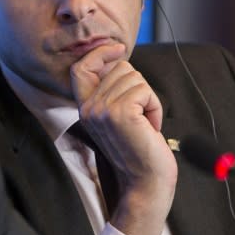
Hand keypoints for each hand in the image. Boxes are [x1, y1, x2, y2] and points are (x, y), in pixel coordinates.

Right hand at [70, 43, 176, 234]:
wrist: (144, 184)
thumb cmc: (138, 151)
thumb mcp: (116, 118)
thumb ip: (111, 92)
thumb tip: (119, 60)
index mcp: (84, 108)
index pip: (80, 68)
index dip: (99, 53)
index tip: (118, 50)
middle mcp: (88, 107)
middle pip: (119, 67)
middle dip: (138, 86)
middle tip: (139, 116)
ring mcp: (101, 110)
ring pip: (134, 77)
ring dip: (148, 99)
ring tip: (144, 124)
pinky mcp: (120, 113)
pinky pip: (145, 91)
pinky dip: (154, 107)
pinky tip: (150, 127)